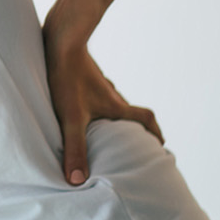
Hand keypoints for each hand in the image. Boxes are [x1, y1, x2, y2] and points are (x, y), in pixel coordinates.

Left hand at [42, 35, 162, 186]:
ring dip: (113, 117)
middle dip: (133, 130)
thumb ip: (75, 148)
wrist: (60, 37)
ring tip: (104, 131)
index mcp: (116, 106)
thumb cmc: (67, 76)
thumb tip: (78, 181)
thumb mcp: (71, 117)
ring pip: (112, 103)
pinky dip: (94, 104)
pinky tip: (79, 106)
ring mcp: (97, 83)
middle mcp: (111, 94)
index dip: (154, 134)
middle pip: (131, 113)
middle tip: (132, 145)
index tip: (159, 147)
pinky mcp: (82, 74)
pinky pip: (94, 93)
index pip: (146, 120)